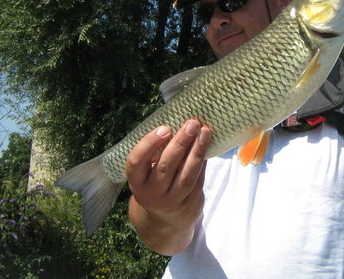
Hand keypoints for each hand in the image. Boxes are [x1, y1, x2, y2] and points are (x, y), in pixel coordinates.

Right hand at [126, 119, 210, 233]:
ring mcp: (171, 202)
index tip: (164, 128)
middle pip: (166, 166)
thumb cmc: (156, 183)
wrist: (165, 219)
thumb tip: (180, 124)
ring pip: (186, 175)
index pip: (137, 161)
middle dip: (181, 142)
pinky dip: (203, 161)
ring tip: (205, 131)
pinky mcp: (190, 204)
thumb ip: (158, 153)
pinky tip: (207, 145)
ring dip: (197, 151)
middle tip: (192, 123)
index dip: (149, 144)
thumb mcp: (149, 172)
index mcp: (136, 182)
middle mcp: (151, 194)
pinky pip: (198, 179)